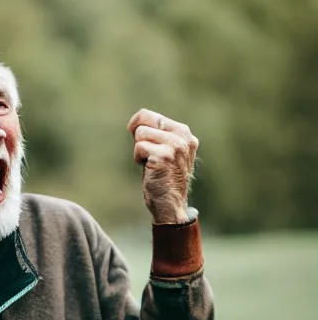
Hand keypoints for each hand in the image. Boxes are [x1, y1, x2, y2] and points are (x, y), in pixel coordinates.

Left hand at [127, 109, 198, 223]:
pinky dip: (139, 159)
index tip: (134, 134)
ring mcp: (175, 146)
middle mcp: (183, 137)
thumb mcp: (166, 151)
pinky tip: (149, 170)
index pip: (150, 115)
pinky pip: (139, 147)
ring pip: (140, 134)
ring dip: (139, 150)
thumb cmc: (163, 178)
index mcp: (184, 133)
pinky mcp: (165, 156)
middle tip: (146, 155)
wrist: (171, 205)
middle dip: (138, 138)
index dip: (137, 124)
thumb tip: (135, 123)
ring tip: (150, 164)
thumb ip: (157, 135)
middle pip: (144, 121)